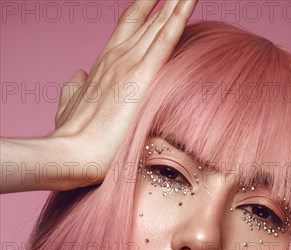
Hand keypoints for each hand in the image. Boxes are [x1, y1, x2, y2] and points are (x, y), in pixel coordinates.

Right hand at [51, 0, 197, 188]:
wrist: (69, 154)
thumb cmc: (71, 139)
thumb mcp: (70, 108)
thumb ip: (74, 89)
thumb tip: (77, 75)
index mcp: (104, 66)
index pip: (129, 29)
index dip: (144, 10)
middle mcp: (116, 57)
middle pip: (146, 19)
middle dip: (163, 1)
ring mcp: (128, 64)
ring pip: (159, 22)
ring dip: (176, 2)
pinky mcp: (141, 76)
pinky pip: (167, 38)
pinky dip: (180, 15)